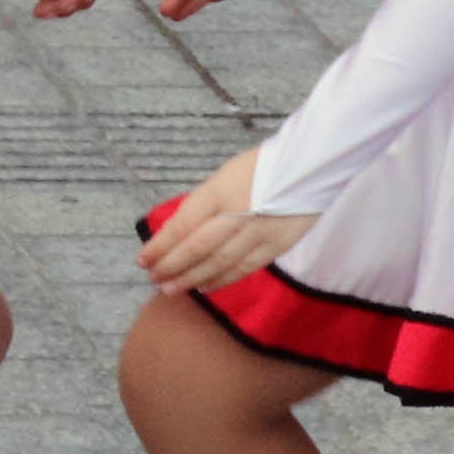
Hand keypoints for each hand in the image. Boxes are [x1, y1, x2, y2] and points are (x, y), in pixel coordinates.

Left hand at [135, 148, 317, 293]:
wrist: (311, 164)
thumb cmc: (263, 165)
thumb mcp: (225, 176)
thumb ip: (205, 203)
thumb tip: (180, 230)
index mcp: (220, 191)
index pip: (183, 225)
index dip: (160, 246)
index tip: (142, 259)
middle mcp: (237, 214)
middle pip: (197, 248)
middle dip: (171, 266)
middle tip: (153, 279)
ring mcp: (258, 233)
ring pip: (219, 263)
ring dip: (192, 279)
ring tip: (171, 289)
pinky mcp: (276, 245)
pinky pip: (244, 268)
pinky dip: (222, 280)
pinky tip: (204, 287)